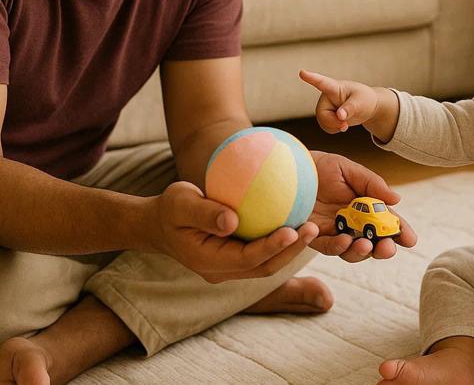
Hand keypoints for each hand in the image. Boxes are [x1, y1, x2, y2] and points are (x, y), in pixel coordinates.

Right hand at [152, 180, 317, 282]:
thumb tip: (232, 221)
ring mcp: (229, 268)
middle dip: (291, 251)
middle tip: (313, 228)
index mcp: (208, 262)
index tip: (293, 230)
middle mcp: (222, 271)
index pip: (247, 258)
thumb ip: (203, 212)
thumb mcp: (180, 203)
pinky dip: (280, 241)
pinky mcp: (236, 259)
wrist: (159, 225)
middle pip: (265, 266)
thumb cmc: (169, 208)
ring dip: (290, 249)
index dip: (272, 247)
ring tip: (312, 227)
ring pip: (266, 263)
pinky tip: (296, 220)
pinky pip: (262, 253)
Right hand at [299, 69, 379, 132]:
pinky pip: (326, 127)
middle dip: (334, 122)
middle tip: (346, 124)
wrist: (366, 107)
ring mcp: (324, 106)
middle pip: (322, 114)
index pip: (322, 82)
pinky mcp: (325, 115)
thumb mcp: (361, 102)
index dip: (311, 78)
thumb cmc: (364, 100)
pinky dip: (335, 129)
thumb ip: (350, 108)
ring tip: (346, 122)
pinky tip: (342, 124)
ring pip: (323, 122)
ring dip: (336, 126)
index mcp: (334, 87)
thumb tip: (339, 116)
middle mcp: (326, 96)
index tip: (302, 72)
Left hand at [306, 150, 417, 261]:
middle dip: (383, 249)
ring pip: (351, 251)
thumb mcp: (348, 169)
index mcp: (364, 207)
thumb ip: (372, 184)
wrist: (289, 167)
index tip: (411, 240)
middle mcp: (351, 223)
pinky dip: (338, 246)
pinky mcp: (313, 236)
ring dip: (362, 252)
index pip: (386, 223)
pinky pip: (327, 246)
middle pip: (372, 243)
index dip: (400, 232)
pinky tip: (345, 240)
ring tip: (366, 246)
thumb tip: (397, 199)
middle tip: (388, 248)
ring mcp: (333, 231)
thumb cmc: (320, 166)